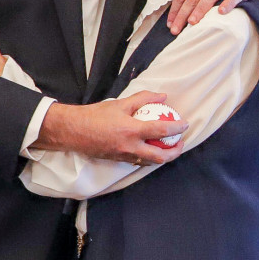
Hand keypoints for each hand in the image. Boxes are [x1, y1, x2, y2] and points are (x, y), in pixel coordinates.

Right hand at [32, 91, 187, 165]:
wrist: (73, 131)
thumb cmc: (95, 115)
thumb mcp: (120, 103)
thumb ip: (143, 99)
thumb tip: (163, 97)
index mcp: (132, 131)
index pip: (162, 131)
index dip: (177, 128)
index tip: (185, 124)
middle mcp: (130, 147)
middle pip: (160, 157)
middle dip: (175, 152)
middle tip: (180, 143)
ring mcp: (124, 156)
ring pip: (149, 162)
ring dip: (162, 157)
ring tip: (168, 147)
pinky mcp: (118, 160)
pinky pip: (138, 161)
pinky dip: (147, 157)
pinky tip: (150, 149)